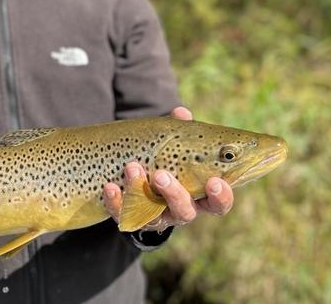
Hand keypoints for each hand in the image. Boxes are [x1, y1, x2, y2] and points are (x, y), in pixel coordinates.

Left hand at [102, 106, 233, 231]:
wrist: (138, 181)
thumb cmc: (167, 161)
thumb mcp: (175, 147)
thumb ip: (180, 132)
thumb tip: (181, 113)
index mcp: (199, 196)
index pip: (217, 203)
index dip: (220, 196)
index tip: (215, 181)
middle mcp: (179, 210)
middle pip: (184, 212)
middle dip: (174, 193)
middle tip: (161, 174)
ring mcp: (155, 217)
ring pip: (152, 215)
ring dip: (141, 191)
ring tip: (132, 168)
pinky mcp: (131, 218)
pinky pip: (123, 215)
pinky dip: (115, 202)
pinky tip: (110, 187)